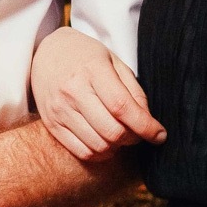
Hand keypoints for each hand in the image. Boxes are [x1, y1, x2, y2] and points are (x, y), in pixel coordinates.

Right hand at [31, 27, 164, 161]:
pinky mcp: (51, 124)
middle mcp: (72, 90)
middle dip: (133, 138)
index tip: (159, 135)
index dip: (145, 126)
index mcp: (92, 69)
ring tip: (120, 135)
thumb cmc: (86, 57)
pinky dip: (99, 153)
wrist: (47, 53)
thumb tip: (148, 123)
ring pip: (98, 145)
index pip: (122, 107)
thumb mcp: (114, 62)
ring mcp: (59, 109)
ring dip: (117, 147)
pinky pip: (82, 152)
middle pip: (112, 130)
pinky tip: (105, 141)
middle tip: (138, 132)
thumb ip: (133, 91)